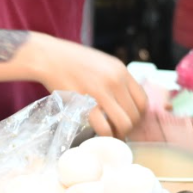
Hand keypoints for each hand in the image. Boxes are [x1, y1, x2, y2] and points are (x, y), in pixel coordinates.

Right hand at [34, 38, 149, 137]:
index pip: (143, 100)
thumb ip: (115, 79)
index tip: (129, 121)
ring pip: (124, 123)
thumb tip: (124, 99)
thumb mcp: (102, 63)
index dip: (138, 115)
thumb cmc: (72, 61)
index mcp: (122, 71)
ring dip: (119, 134)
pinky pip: (104, 126)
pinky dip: (104, 134)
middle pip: (135, 114)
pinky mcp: (86, 102)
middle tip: (118, 131)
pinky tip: (99, 134)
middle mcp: (116, 80)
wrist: (49, 57)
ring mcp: (102, 91)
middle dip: (128, 128)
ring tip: (111, 135)